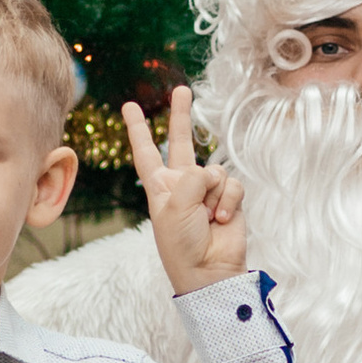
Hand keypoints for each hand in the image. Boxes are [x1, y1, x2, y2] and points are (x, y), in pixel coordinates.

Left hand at [124, 82, 247, 290]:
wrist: (209, 272)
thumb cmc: (182, 244)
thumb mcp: (173, 206)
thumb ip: (191, 177)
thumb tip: (214, 173)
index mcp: (160, 187)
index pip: (145, 152)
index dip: (137, 129)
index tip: (129, 107)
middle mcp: (183, 185)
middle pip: (181, 142)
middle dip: (181, 116)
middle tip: (183, 90)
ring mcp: (207, 191)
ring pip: (214, 170)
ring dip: (212, 193)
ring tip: (207, 217)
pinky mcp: (230, 200)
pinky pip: (232, 185)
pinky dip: (228, 201)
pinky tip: (221, 220)